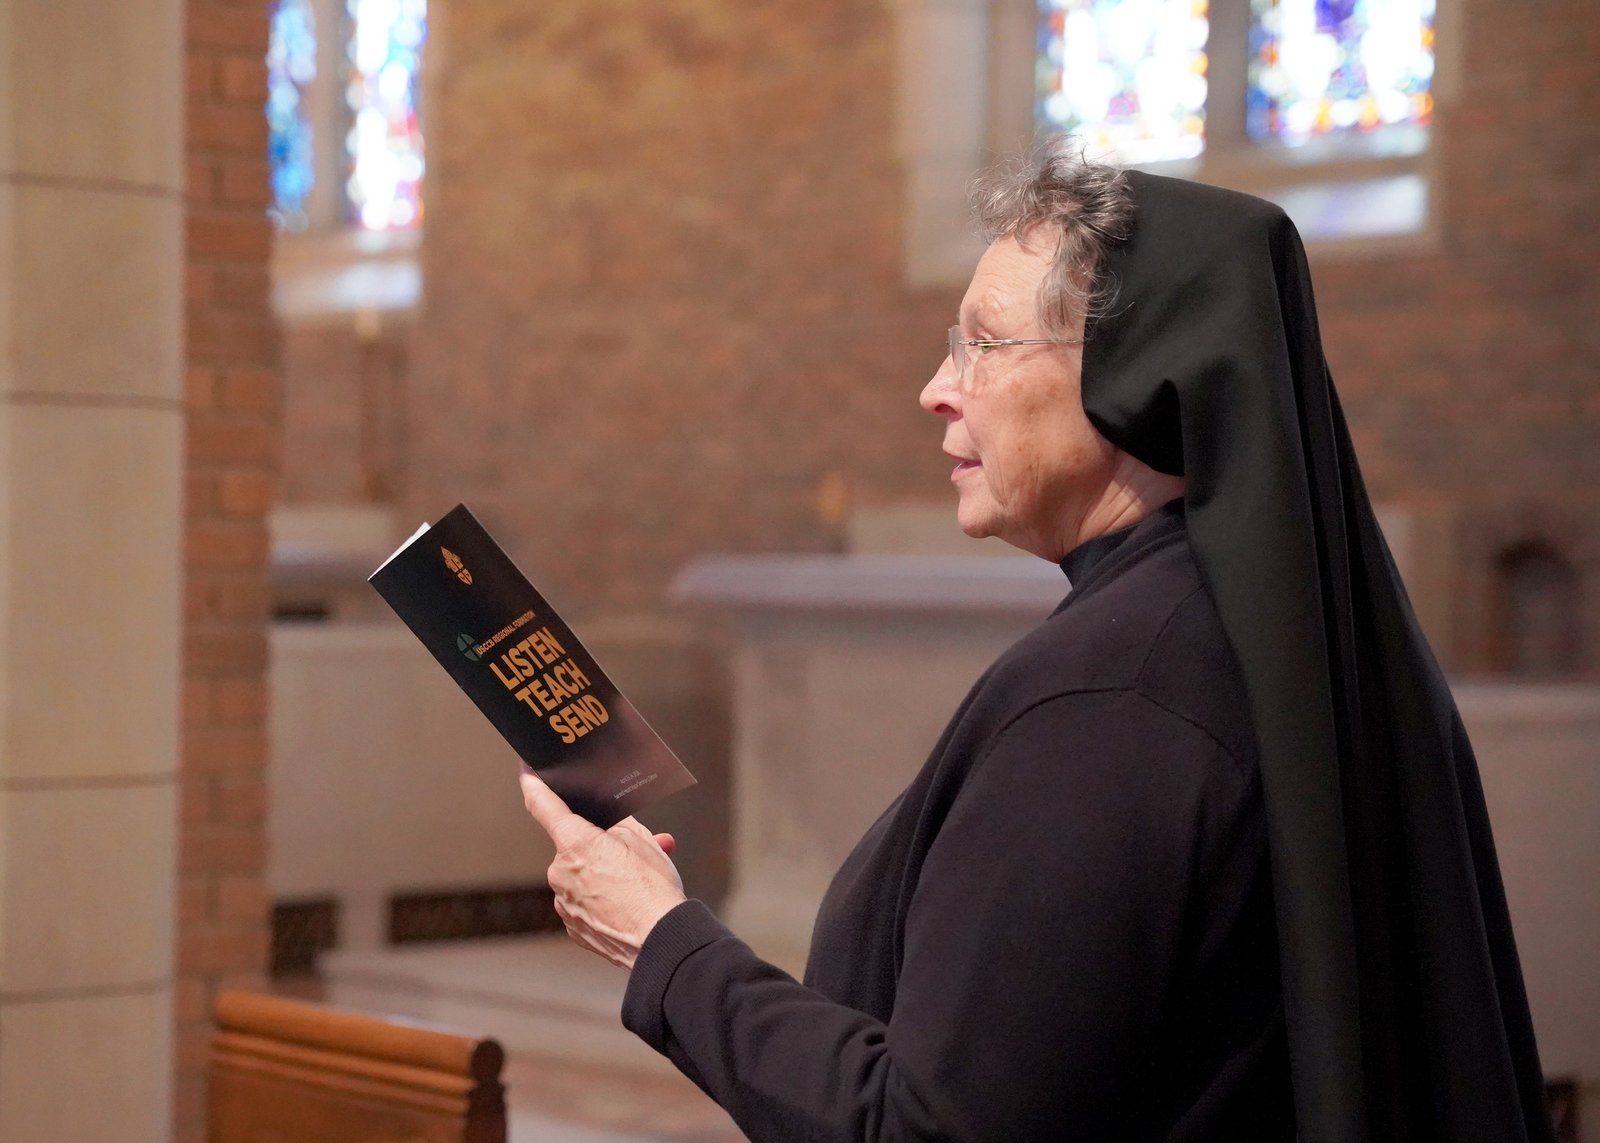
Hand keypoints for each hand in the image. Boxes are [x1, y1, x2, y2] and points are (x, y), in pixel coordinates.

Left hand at [519, 770, 686, 969]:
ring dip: (605, 874)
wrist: (661, 943)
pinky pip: (584, 903)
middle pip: (574, 846)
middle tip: (632, 852)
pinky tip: (627, 905)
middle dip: (600, 845)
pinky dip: (602, 900)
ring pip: (581, 876)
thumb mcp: (642, 842)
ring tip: (638, 884)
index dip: (533, 784)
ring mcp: (564, 904)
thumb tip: (605, 825)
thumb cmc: (653, 891)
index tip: (525, 771)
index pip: (543, 805)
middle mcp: (560, 874)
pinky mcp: (573, 928)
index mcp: (575, 844)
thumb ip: (616, 825)